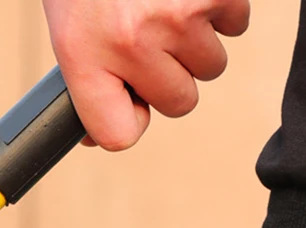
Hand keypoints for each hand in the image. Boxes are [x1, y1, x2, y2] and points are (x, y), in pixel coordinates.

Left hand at [42, 0, 249, 150]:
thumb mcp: (69, 17)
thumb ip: (85, 76)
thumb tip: (94, 136)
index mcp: (83, 52)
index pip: (117, 135)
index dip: (128, 120)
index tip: (129, 101)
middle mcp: (132, 38)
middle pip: (179, 103)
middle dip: (170, 74)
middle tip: (148, 30)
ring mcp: (179, 12)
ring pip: (211, 65)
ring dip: (196, 39)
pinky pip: (236, 22)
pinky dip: (220, 6)